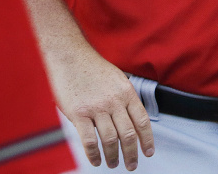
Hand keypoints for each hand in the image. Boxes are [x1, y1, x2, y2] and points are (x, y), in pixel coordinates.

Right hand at [51, 50, 154, 169]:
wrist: (69, 55)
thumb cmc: (90, 66)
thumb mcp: (116, 78)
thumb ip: (123, 98)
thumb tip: (131, 119)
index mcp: (126, 91)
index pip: (142, 121)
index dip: (147, 140)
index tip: (148, 151)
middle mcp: (114, 100)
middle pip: (128, 134)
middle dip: (132, 153)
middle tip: (131, 164)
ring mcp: (97, 107)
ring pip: (111, 140)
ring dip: (113, 156)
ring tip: (112, 163)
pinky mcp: (79, 113)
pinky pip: (90, 140)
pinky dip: (94, 154)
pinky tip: (96, 159)